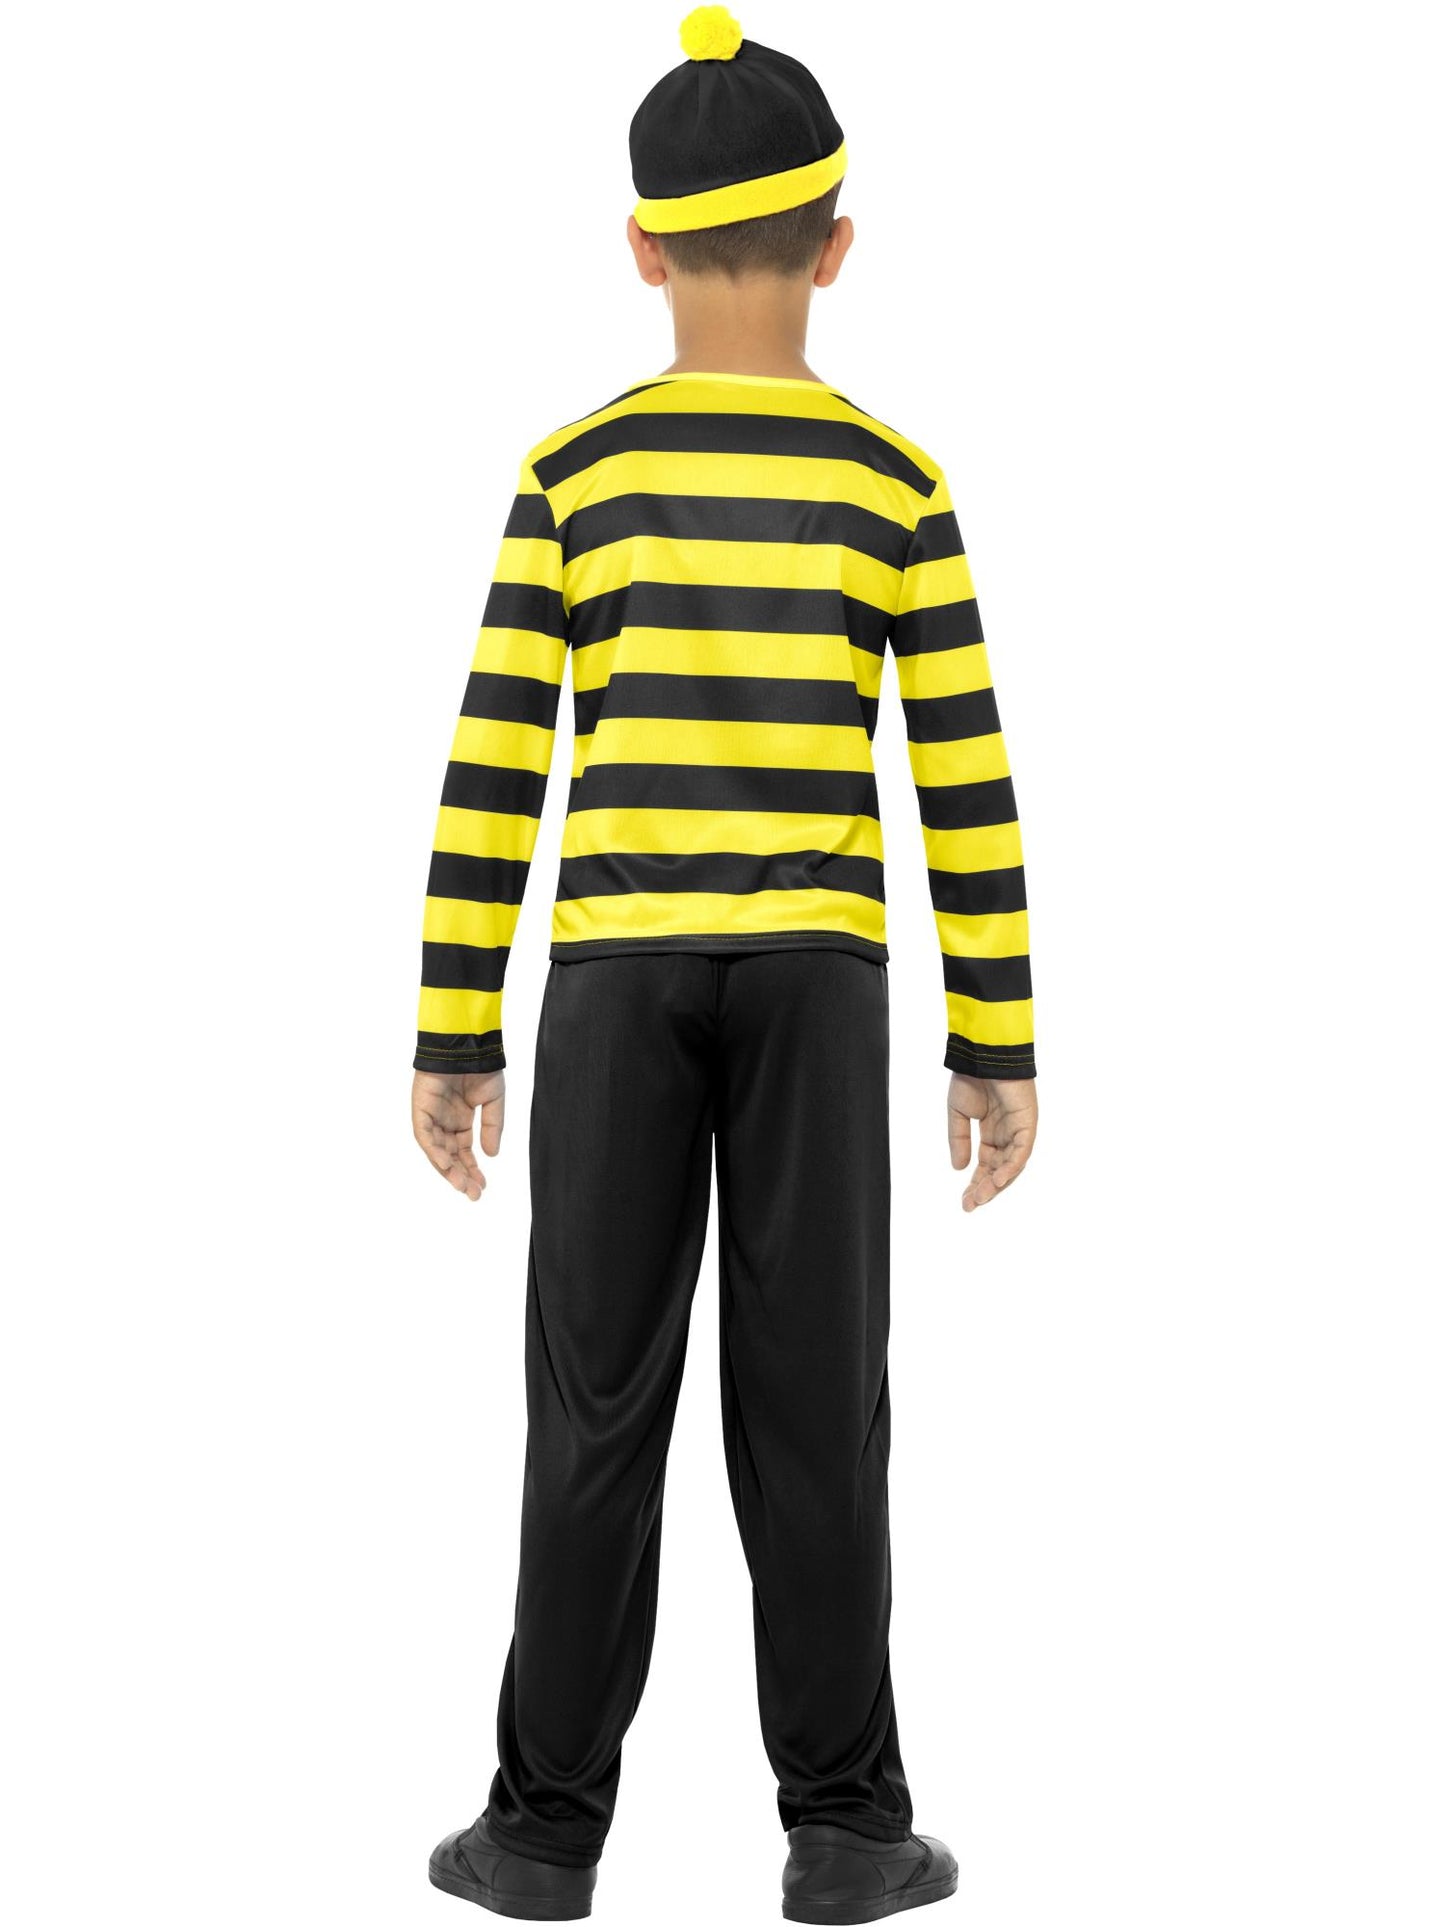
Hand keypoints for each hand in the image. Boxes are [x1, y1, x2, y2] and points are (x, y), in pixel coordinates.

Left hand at [412, 1069, 505, 1200]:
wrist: (468, 1043)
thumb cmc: (481, 1066)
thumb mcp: (493, 1101)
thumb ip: (492, 1127)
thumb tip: (491, 1155)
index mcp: (460, 1119)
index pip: (463, 1151)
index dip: (472, 1169)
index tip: (482, 1186)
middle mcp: (444, 1120)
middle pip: (449, 1155)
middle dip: (461, 1175)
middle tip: (474, 1194)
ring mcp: (431, 1115)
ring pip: (436, 1149)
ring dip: (447, 1169)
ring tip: (462, 1185)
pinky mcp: (421, 1108)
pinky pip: (424, 1134)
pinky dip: (434, 1150)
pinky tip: (446, 1164)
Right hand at [947, 1072, 1037, 1211]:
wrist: (982, 1054)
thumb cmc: (971, 1077)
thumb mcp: (958, 1114)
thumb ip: (958, 1140)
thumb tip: (959, 1168)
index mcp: (992, 1132)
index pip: (986, 1165)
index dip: (975, 1183)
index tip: (965, 1201)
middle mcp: (1007, 1134)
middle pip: (998, 1169)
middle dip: (984, 1188)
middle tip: (970, 1205)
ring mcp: (1019, 1129)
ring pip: (1011, 1165)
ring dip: (996, 1183)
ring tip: (981, 1197)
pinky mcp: (1027, 1123)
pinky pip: (1021, 1151)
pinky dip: (1011, 1166)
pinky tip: (998, 1180)